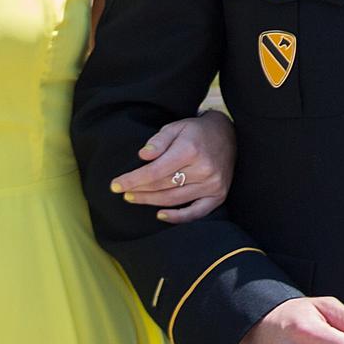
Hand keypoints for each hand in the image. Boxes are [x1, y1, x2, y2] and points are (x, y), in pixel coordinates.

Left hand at [110, 110, 234, 222]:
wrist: (228, 135)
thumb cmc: (196, 131)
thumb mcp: (175, 127)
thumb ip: (158, 141)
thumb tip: (142, 157)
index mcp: (190, 150)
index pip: (154, 171)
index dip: (133, 180)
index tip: (116, 185)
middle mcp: (203, 169)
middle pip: (162, 186)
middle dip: (139, 190)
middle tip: (123, 193)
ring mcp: (212, 184)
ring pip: (174, 199)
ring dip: (151, 202)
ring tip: (134, 198)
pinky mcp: (219, 195)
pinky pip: (196, 212)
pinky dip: (178, 217)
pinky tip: (160, 215)